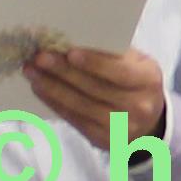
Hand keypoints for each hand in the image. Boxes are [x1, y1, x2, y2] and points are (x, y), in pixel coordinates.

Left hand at [20, 45, 166, 146]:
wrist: (148, 122)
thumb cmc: (134, 81)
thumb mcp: (135, 63)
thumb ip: (111, 53)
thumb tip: (70, 40)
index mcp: (148, 80)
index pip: (121, 72)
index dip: (95, 63)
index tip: (69, 52)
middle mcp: (139, 107)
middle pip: (96, 89)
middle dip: (64, 72)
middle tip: (39, 58)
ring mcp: (121, 128)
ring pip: (81, 106)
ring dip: (52, 88)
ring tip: (32, 72)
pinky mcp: (103, 140)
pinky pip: (75, 120)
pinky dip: (55, 103)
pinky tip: (40, 89)